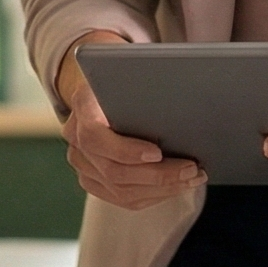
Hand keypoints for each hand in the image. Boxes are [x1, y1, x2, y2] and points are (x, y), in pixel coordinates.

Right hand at [57, 31, 203, 208]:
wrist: (101, 89)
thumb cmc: (124, 77)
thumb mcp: (131, 68)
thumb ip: (144, 82)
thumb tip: (182, 97)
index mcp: (82, 105)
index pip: (95, 136)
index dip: (126, 150)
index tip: (157, 152)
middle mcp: (75, 139)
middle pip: (114, 170)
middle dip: (158, 174)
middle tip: (192, 169)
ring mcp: (81, 163)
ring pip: (120, 189)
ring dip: (162, 188)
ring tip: (192, 178)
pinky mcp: (92, 181)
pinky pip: (122, 198)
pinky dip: (154, 195)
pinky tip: (176, 186)